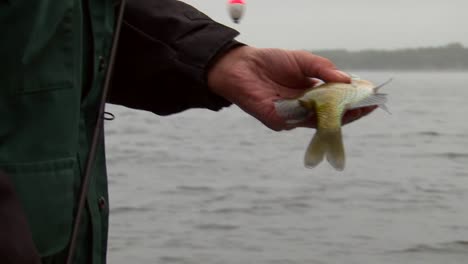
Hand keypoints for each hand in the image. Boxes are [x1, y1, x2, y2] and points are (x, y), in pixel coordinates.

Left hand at [207, 46, 374, 130]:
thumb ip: (323, 69)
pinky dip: (314, 115)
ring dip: (338, 117)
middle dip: (352, 112)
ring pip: (318, 122)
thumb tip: (347, 79)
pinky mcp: (277, 120)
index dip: (354, 101)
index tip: (371, 96)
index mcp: (311, 94)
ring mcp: (291, 117)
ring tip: (357, 108)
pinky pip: (299, 120)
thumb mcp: (303, 60)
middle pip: (331, 116)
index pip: (337, 102)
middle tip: (370, 105)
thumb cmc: (270, 61)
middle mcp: (303, 109)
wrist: (240, 65)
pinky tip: (329, 108)